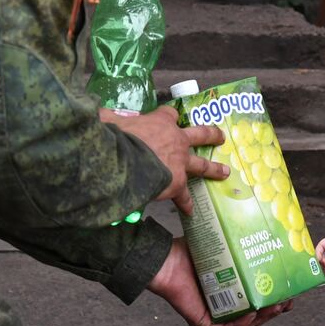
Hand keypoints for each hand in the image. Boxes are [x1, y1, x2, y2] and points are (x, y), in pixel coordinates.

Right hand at [110, 106, 227, 214]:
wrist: (124, 160)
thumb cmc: (115, 136)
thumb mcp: (109, 119)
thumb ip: (108, 117)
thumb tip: (99, 114)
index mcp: (160, 122)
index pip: (170, 114)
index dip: (169, 116)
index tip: (170, 117)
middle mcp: (176, 139)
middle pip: (200, 134)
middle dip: (212, 135)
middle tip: (221, 137)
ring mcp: (180, 161)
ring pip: (202, 164)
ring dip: (214, 169)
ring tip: (225, 172)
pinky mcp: (177, 182)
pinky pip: (184, 195)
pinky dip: (186, 204)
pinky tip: (190, 211)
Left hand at [147, 238, 291, 325]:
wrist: (165, 259)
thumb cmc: (190, 251)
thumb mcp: (223, 246)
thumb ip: (241, 240)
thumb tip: (263, 221)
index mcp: (232, 291)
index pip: (258, 300)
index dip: (276, 299)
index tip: (291, 293)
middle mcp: (224, 306)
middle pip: (257, 315)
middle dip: (275, 310)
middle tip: (287, 301)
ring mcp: (214, 317)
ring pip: (245, 325)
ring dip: (263, 319)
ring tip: (275, 307)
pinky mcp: (203, 324)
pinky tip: (250, 315)